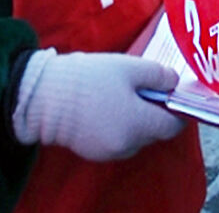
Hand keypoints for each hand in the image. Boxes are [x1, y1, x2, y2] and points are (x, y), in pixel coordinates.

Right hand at [12, 49, 185, 160]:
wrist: (42, 96)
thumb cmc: (87, 79)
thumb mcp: (129, 67)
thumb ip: (158, 75)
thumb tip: (174, 83)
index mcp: (139, 124)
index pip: (173, 126)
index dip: (177, 109)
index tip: (171, 94)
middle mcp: (128, 145)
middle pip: (154, 131)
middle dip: (154, 111)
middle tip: (143, 87)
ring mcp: (108, 151)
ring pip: (135, 136)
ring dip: (135, 119)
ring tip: (120, 93)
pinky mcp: (92, 151)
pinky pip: (116, 139)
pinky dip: (118, 125)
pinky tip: (105, 104)